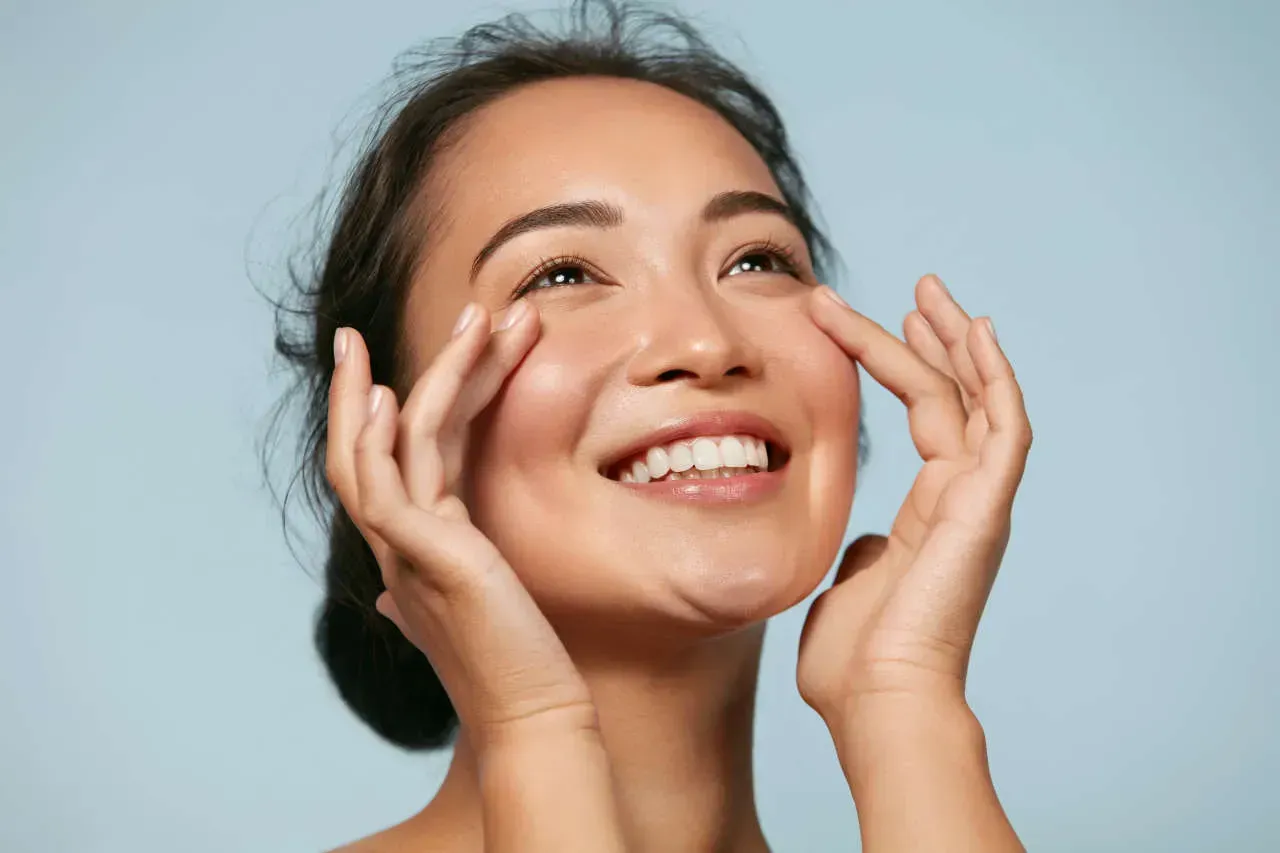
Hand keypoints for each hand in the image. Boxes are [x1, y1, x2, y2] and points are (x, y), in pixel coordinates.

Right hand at [326, 301, 594, 743]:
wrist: (536, 717)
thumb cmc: (513, 665)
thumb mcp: (474, 608)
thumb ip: (440, 582)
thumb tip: (397, 593)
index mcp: (412, 547)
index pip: (389, 460)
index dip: (390, 406)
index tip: (403, 359)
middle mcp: (398, 545)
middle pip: (370, 443)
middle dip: (374, 379)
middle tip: (392, 322)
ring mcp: (405, 552)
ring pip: (388, 446)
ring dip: (430, 375)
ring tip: (472, 317)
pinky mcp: (426, 561)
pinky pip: (386, 488)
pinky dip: (383, 440)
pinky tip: (395, 397)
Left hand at [797, 275, 1031, 726]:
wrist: (876, 701)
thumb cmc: (854, 660)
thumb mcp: (849, 583)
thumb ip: (863, 551)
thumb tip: (864, 539)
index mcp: (929, 512)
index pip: (925, 416)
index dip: (900, 364)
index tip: (865, 322)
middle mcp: (961, 499)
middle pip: (958, 396)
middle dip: (936, 338)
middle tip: (918, 288)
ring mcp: (978, 502)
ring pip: (978, 400)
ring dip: (956, 341)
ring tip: (930, 291)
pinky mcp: (986, 508)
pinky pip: (1003, 427)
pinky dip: (995, 378)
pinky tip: (976, 332)